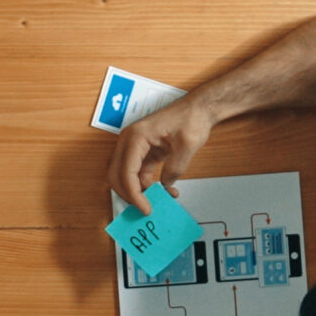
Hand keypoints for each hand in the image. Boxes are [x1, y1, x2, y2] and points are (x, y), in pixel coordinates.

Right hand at [106, 93, 217, 211]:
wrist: (198, 108)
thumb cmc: (191, 117)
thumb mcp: (187, 145)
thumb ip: (175, 168)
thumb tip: (165, 185)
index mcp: (136, 137)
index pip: (126, 172)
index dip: (134, 193)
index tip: (146, 208)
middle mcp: (129, 141)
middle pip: (116, 175)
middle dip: (129, 194)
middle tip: (146, 208)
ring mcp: (134, 146)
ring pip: (125, 175)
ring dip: (138, 190)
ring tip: (159, 199)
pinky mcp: (143, 151)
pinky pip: (137, 173)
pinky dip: (146, 184)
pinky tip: (162, 190)